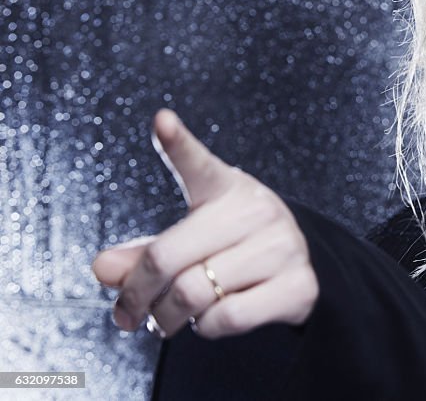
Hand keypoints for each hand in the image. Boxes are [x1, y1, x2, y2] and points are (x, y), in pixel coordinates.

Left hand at [91, 109, 318, 338]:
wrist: (298, 271)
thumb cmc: (230, 250)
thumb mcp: (187, 242)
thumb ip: (142, 254)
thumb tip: (103, 269)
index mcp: (227, 188)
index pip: (198, 164)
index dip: (178, 143)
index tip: (162, 121)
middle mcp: (258, 209)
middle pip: (168, 257)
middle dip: (137, 295)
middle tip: (127, 315)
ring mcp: (283, 245)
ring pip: (194, 293)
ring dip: (168, 317)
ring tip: (168, 318)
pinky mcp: (298, 284)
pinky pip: (227, 317)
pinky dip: (205, 328)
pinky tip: (209, 318)